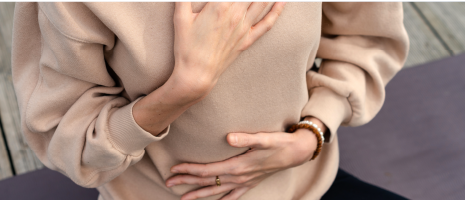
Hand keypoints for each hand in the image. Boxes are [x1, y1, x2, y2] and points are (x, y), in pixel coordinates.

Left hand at [165, 128, 318, 199]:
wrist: (297, 152)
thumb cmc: (279, 142)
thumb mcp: (264, 138)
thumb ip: (245, 138)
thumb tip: (227, 138)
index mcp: (238, 167)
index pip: (207, 170)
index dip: (189, 170)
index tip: (174, 169)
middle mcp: (239, 178)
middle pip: (207, 182)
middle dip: (186, 182)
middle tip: (167, 183)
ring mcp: (244, 183)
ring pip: (216, 191)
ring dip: (198, 194)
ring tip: (182, 198)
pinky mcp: (250, 183)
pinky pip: (233, 196)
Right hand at [170, 1, 285, 98]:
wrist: (197, 75)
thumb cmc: (186, 46)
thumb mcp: (180, 17)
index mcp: (219, 5)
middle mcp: (236, 13)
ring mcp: (244, 27)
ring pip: (262, 1)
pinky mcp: (247, 40)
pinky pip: (267, 23)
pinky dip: (277, 10)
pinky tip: (282, 1)